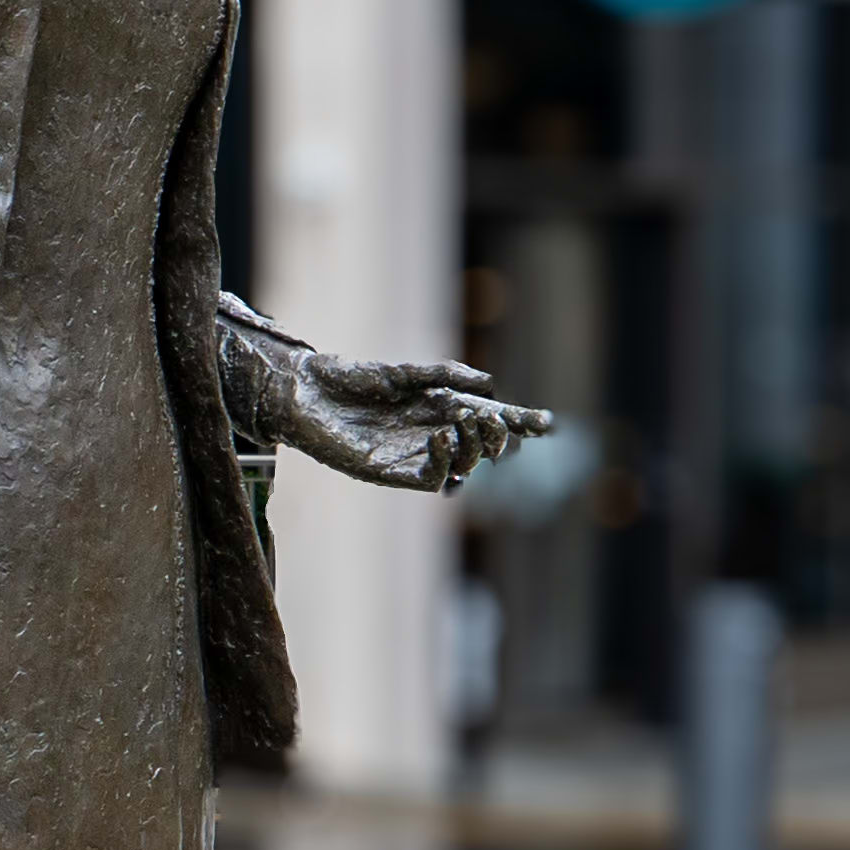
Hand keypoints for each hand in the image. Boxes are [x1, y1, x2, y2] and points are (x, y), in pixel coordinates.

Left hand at [274, 352, 550, 494]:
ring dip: (475, 448)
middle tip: (503, 425)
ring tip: (474, 424)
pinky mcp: (389, 473)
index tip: (546, 422)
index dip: (518, 423)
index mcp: (440, 409)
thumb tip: (489, 389)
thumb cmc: (349, 378)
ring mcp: (412, 457)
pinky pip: (428, 478)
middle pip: (482, 447)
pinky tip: (443, 437)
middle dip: (500, 438)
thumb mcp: (404, 372)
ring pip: (462, 466)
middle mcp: (432, 436)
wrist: (303, 392)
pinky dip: (443, 461)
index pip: (488, 419)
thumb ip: (446, 376)